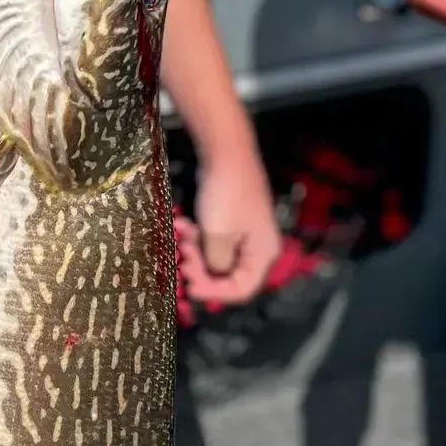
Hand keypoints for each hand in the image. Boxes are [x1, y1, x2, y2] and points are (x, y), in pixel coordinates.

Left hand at [177, 150, 282, 310]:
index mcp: (262, 254)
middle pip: (226, 275)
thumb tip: (213, 276)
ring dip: (194, 250)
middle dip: (200, 267)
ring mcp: (243, 234)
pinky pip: (211, 240)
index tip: (189, 287)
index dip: (214, 293)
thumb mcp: (217, 235)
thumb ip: (216, 265)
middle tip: (182, 255)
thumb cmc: (226, 193)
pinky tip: (183, 224)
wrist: (225, 152)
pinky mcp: (230, 222)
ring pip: (214, 257)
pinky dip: (196, 236)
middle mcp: (257, 248)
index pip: (241, 290)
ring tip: (182, 233)